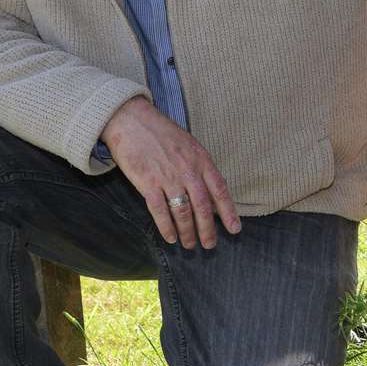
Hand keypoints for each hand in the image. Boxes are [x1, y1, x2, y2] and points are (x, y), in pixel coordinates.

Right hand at [100, 96, 240, 247]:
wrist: (131, 120)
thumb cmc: (161, 132)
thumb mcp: (189, 145)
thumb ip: (200, 168)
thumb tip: (211, 195)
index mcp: (201, 159)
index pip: (220, 190)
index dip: (228, 212)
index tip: (235, 229)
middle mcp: (187, 170)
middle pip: (203, 207)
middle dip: (208, 230)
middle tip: (210, 245)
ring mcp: (167, 177)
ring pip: (183, 212)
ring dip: (188, 232)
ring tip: (189, 245)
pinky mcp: (147, 183)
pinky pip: (159, 211)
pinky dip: (166, 227)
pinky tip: (171, 237)